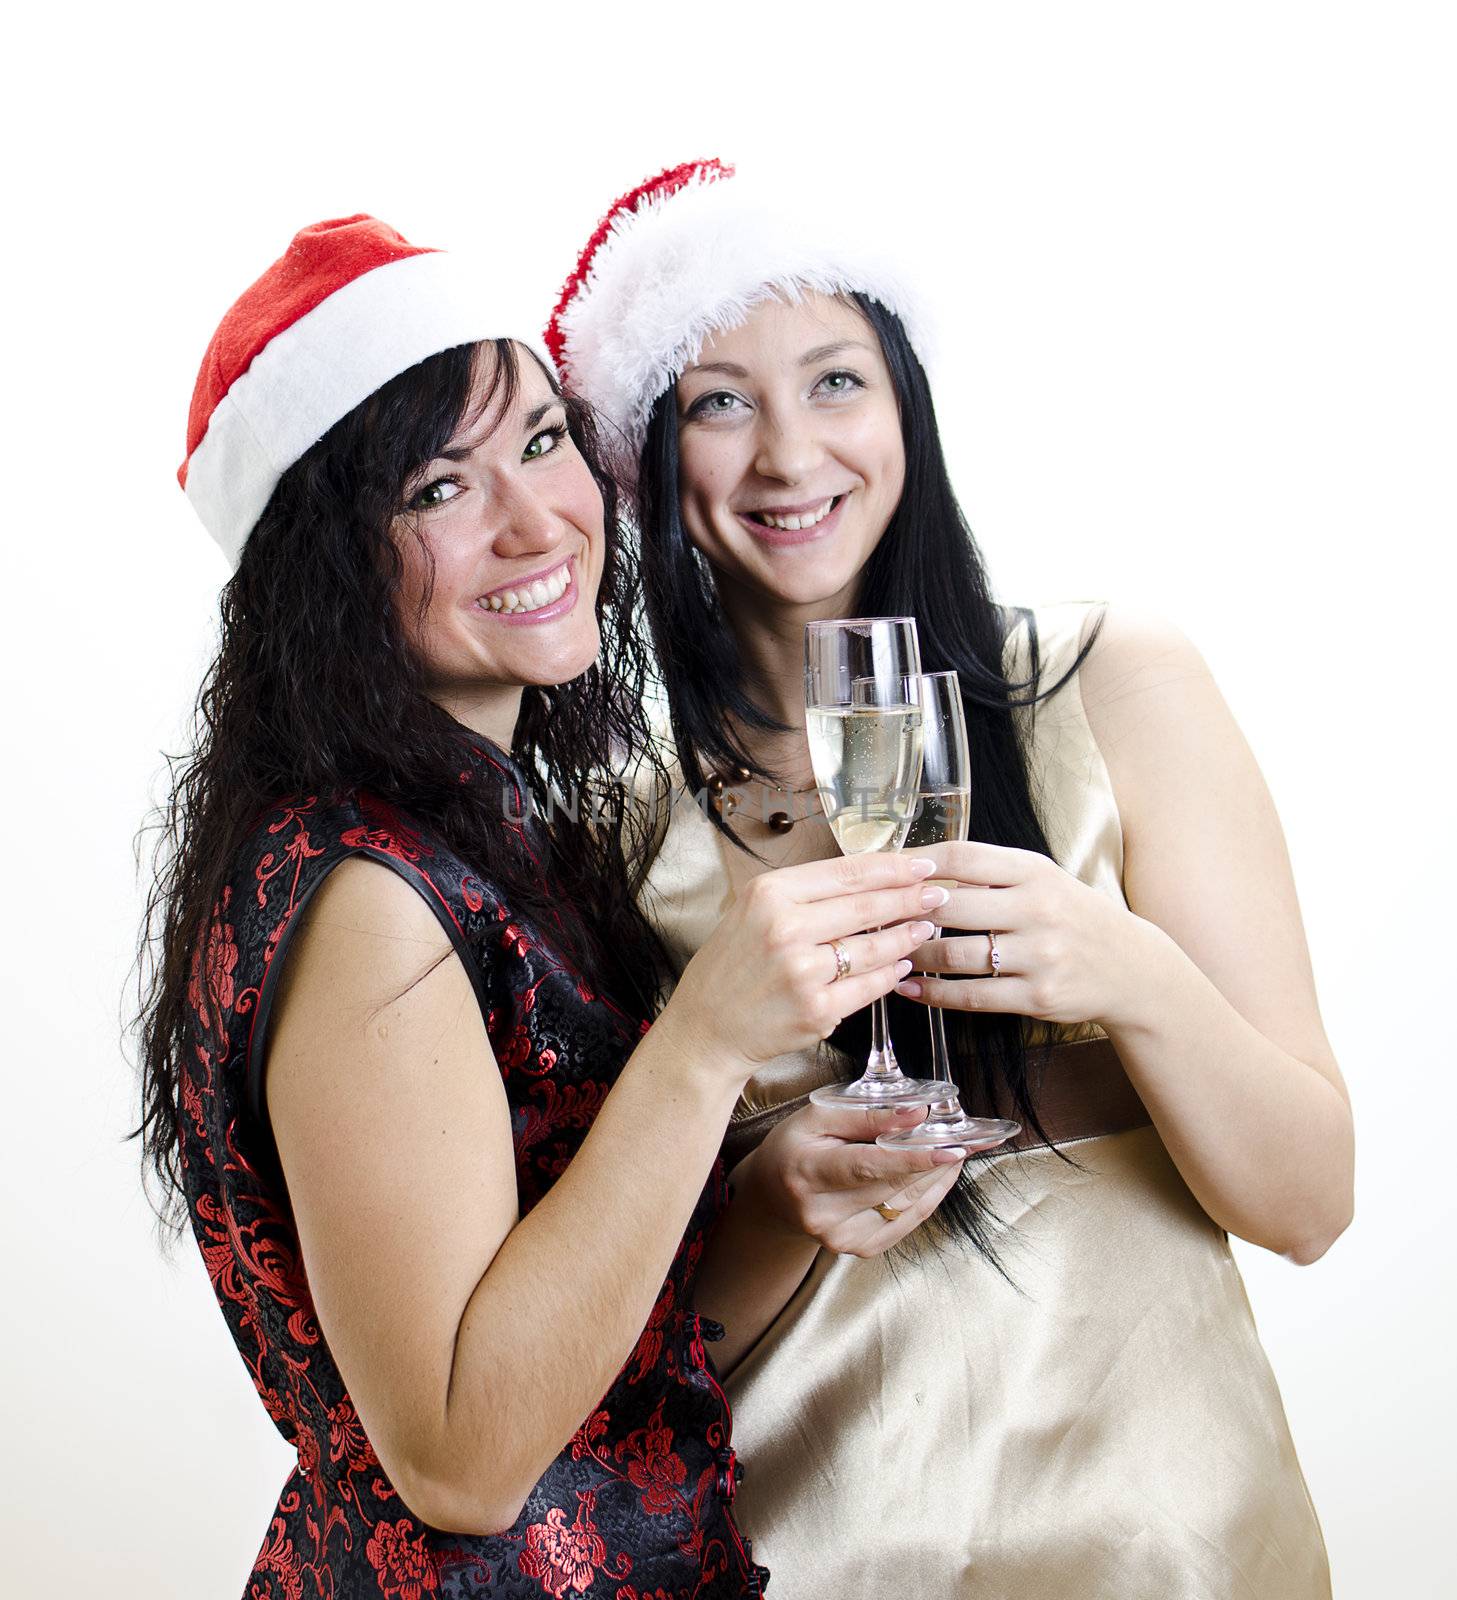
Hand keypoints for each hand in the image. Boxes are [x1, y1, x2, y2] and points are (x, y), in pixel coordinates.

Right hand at [665, 854, 949, 1073]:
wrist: (706, 1028)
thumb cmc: (731, 967)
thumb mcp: (752, 912)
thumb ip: (802, 896)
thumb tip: (866, 880)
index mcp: (769, 894)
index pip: (845, 873)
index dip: (891, 868)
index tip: (921, 865)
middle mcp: (785, 927)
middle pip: (865, 906)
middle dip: (910, 898)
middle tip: (939, 892)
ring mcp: (802, 971)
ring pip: (873, 948)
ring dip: (906, 936)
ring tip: (926, 927)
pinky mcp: (817, 1009)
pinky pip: (867, 987)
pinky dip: (889, 975)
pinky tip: (901, 965)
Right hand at [734, 1101, 966, 1257]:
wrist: (773, 1197)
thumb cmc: (793, 1148)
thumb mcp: (817, 1117)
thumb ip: (865, 1114)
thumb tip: (915, 1113)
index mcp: (808, 1174)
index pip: (868, 1167)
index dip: (913, 1158)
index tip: (951, 1148)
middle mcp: (824, 1214)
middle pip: (894, 1186)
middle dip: (936, 1160)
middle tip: (966, 1135)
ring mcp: (842, 1239)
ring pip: (907, 1205)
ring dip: (937, 1176)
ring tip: (957, 1149)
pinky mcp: (860, 1249)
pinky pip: (907, 1221)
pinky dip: (928, 1195)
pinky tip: (938, 1173)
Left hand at [895, 841, 1157, 1027]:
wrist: (1131, 967)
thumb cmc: (1072, 916)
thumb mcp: (1043, 879)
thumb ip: (990, 872)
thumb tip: (918, 867)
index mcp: (1035, 872)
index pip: (963, 857)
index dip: (917, 863)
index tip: (887, 870)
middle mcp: (1037, 910)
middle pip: (949, 906)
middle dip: (905, 912)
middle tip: (875, 916)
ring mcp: (1039, 955)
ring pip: (955, 956)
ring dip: (913, 955)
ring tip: (888, 952)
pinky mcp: (1037, 996)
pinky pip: (971, 996)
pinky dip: (933, 993)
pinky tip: (910, 987)